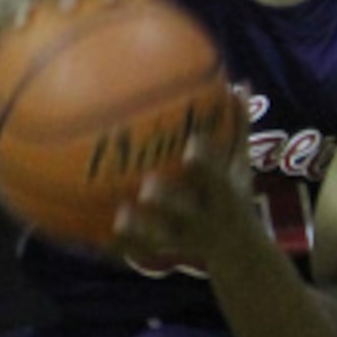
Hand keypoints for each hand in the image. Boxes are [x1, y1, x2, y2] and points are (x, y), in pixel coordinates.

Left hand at [113, 89, 249, 269]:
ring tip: (119, 217)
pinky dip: (122, 245)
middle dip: (169, 201)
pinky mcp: (167, 251)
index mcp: (224, 195)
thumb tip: (240, 82)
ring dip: (141, 229)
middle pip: (187, 212)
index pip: (216, 176)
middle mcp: (206, 219)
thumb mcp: (241, 165)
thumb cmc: (234, 194)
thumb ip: (239, 126)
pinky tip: (96, 236)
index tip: (191, 145)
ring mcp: (185, 239)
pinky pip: (140, 251)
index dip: (205, 162)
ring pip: (161, 238)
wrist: (240, 254)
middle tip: (148, 185)